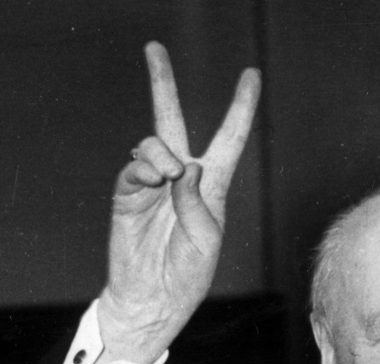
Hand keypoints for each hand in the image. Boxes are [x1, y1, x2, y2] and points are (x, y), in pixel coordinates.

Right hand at [98, 42, 260, 363]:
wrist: (151, 300)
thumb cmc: (187, 276)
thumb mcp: (205, 242)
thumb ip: (197, 203)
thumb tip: (184, 165)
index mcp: (212, 188)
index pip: (229, 139)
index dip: (241, 107)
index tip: (251, 74)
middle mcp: (182, 179)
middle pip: (173, 122)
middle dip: (163, 85)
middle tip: (154, 48)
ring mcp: (152, 185)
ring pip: (153, 143)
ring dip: (160, 152)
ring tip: (166, 176)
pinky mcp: (127, 196)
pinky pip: (133, 167)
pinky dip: (142, 168)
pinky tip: (151, 180)